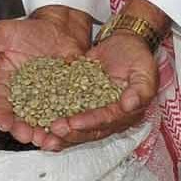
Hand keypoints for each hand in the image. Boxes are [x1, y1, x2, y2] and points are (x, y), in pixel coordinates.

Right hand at [0, 6, 92, 153]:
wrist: (61, 29)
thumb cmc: (31, 31)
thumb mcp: (7, 33)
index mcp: (6, 81)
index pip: (0, 100)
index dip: (1, 113)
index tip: (3, 124)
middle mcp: (24, 95)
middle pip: (20, 117)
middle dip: (22, 130)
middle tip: (27, 136)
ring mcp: (45, 99)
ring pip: (42, 121)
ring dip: (44, 133)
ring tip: (48, 140)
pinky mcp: (65, 100)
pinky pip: (64, 114)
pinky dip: (66, 123)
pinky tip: (69, 129)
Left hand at [47, 31, 157, 146]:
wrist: (124, 43)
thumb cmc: (137, 56)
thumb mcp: (144, 70)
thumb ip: (141, 89)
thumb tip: (129, 105)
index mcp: (126, 113)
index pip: (106, 120)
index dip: (90, 122)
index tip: (74, 123)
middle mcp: (110, 117)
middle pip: (89, 130)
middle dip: (70, 133)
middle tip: (53, 130)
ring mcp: (94, 111)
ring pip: (76, 128)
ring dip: (59, 134)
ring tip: (42, 137)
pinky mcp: (80, 102)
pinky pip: (66, 113)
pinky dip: (52, 118)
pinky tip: (36, 122)